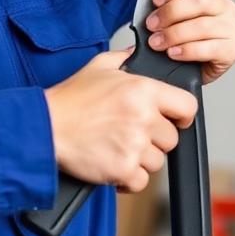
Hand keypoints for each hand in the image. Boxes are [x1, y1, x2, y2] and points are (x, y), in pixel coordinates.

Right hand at [44, 49, 197, 192]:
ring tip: (117, 146)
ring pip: (157, 161)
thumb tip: (137, 54)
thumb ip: (125, 58)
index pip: (187, 106)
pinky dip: (128, 178)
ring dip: (140, 158)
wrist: (46, 126)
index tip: (173, 119)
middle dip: (154, 138)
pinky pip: (140, 181)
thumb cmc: (70, 98)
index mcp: (143, 90)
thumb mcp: (98, 66)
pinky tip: (112, 163)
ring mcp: (134, 145)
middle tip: (130, 132)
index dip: (182, 114)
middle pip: (172, 138)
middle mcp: (143, 117)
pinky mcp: (123, 169)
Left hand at [145, 0, 234, 84]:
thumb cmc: (179, 33)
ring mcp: (230, 26)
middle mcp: (223, 4)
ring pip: (203, 25)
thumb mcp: (168, 9)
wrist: (190, 67)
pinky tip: (172, 53)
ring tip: (156, 42)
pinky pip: (209, 48)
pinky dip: (186, 51)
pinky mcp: (231, 49)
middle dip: (170, 11)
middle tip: (151, 24)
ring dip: (173, 34)